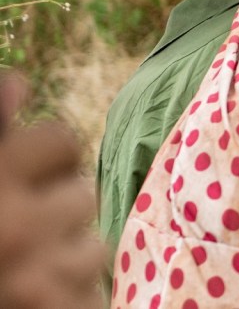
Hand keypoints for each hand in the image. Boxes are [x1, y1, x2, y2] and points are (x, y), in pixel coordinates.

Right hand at [0, 71, 106, 308]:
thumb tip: (19, 81)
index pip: (61, 139)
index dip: (44, 158)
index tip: (19, 176)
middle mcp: (14, 228)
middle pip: (81, 194)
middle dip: (56, 211)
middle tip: (16, 233)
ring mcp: (37, 277)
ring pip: (94, 248)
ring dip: (67, 259)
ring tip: (23, 272)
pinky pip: (93, 295)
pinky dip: (71, 298)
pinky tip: (40, 297)